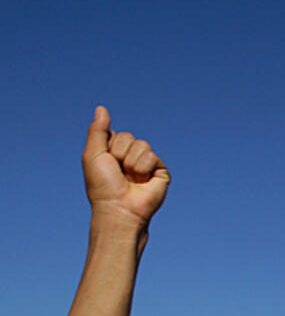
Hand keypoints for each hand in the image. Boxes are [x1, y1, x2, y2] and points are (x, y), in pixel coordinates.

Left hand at [82, 106, 169, 226]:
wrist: (119, 208)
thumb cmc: (102, 187)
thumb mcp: (93, 154)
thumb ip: (97, 130)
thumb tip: (102, 108)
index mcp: (115, 153)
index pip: (115, 133)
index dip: (108, 147)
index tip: (106, 164)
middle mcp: (131, 157)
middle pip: (128, 136)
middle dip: (119, 153)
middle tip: (119, 173)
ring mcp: (146, 164)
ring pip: (141, 144)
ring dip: (131, 163)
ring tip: (130, 179)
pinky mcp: (160, 171)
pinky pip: (151, 156)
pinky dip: (143, 168)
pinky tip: (142, 182)